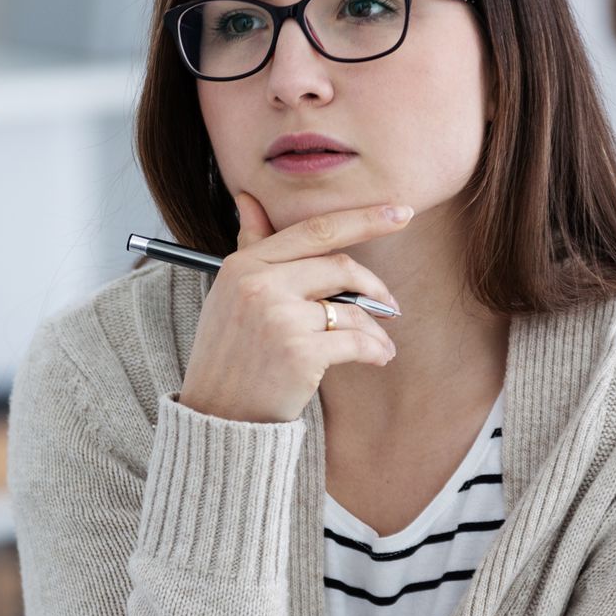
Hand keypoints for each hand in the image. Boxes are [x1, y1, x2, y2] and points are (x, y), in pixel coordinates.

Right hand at [177, 192, 409, 423]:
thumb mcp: (228, 294)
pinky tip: (378, 358)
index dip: (362, 218)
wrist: (217, 416)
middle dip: (373, 285)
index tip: (399, 213)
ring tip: (379, 344)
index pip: (313, 230)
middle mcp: (259, 286)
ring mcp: (279, 318)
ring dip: (375, 327)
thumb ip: (249, 246)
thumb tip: (248, 199)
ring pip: (352, 308)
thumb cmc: (227, 353)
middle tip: (388, 304)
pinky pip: (357, 341)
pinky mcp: (300, 353)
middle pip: (340, 266)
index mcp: (243, 265)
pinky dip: (375, 351)